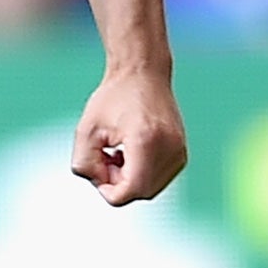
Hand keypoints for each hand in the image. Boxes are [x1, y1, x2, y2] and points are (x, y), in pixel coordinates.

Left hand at [70, 68, 187, 204]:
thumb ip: (85, 163)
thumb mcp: (86, 130)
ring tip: (114, 152)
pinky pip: (159, 178)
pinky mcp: (182, 154)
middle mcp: (170, 150)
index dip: (108, 190)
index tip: (96, 169)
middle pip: (141, 192)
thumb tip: (100, 185)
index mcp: (146, 142)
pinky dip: (141, 173)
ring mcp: (180, 153)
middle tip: (103, 156)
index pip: (131, 190)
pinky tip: (128, 152)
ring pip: (150, 188)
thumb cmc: (111, 99)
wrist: (142, 75)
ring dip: (128, 179)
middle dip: (117, 183)